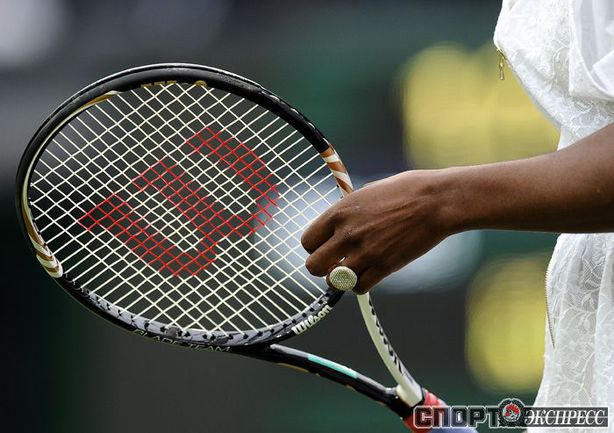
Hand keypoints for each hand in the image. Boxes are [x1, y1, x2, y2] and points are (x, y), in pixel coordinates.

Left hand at [301, 170, 452, 293]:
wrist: (436, 201)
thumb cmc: (405, 191)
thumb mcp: (367, 193)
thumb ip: (348, 211)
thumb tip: (337, 224)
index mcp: (339, 212)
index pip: (307, 241)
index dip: (314, 247)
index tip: (325, 247)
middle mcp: (347, 234)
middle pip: (313, 266)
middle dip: (321, 267)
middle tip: (334, 263)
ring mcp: (365, 252)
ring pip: (335, 282)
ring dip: (341, 278)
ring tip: (352, 270)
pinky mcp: (384, 266)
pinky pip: (359, 287)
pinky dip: (360, 285)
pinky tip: (368, 274)